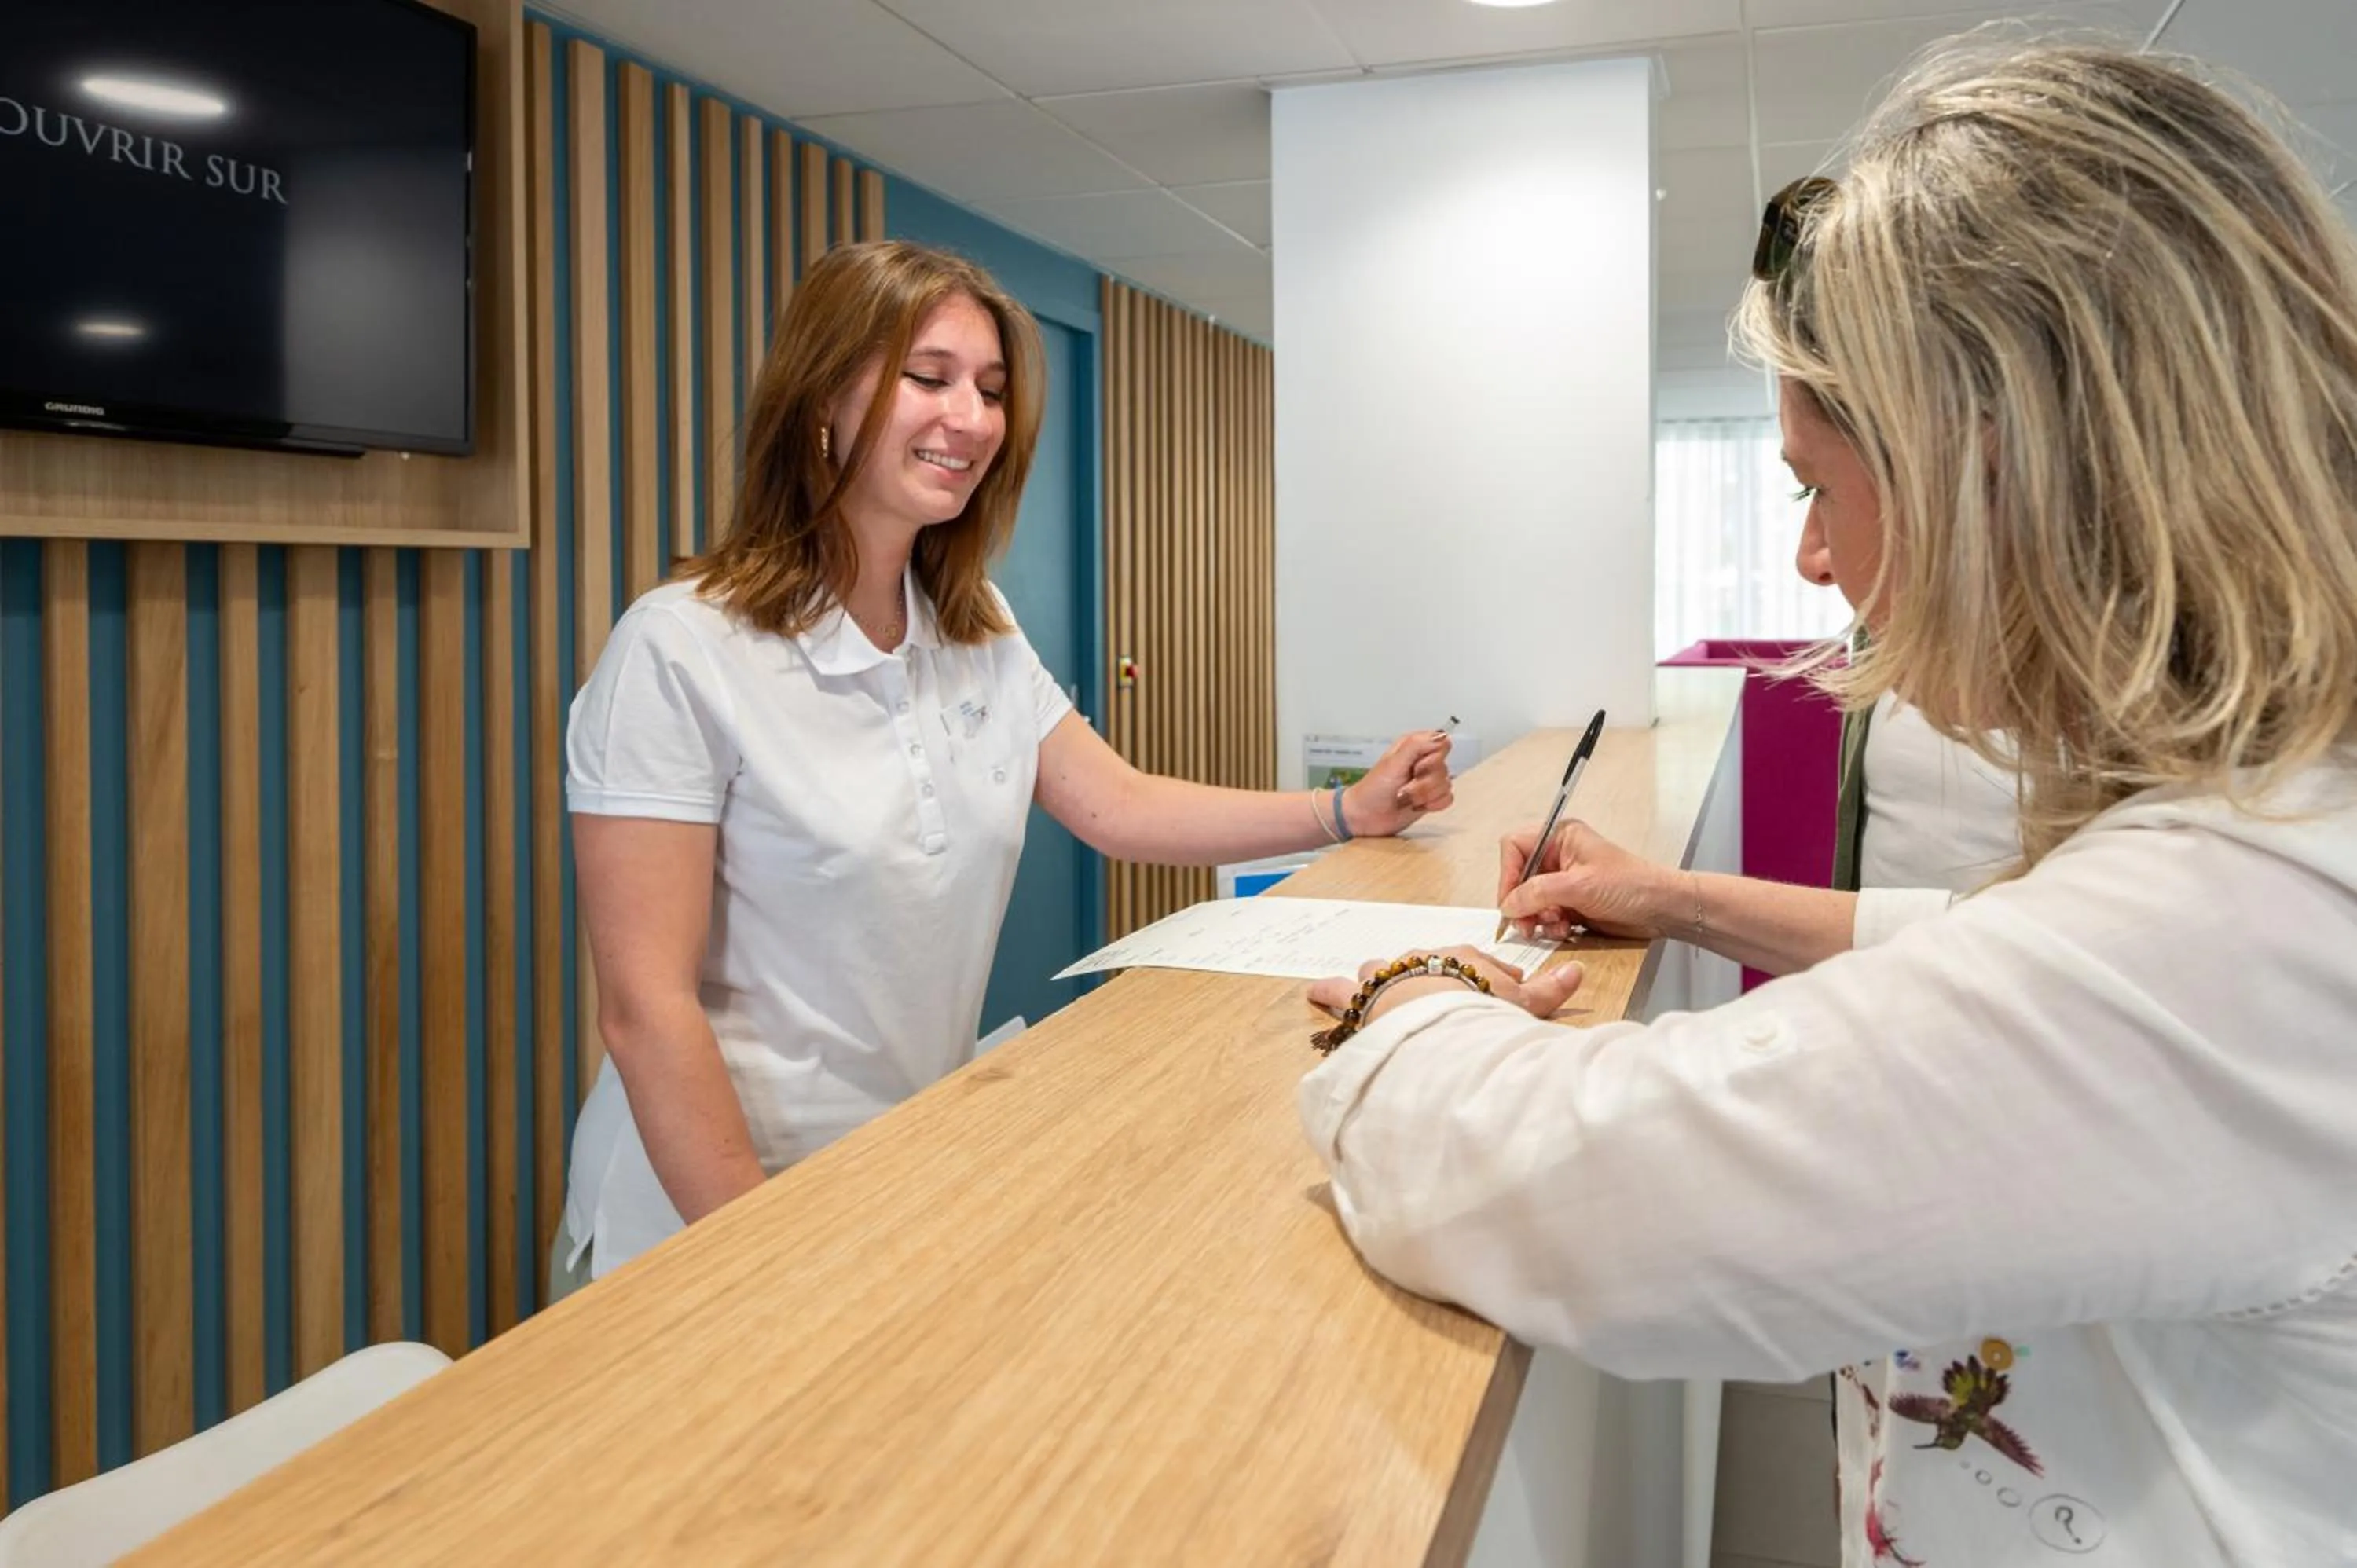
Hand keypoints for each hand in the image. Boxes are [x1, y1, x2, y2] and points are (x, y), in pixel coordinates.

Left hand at [1309, 945, 1585, 1024]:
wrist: (1438, 1018)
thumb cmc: (1481, 1011)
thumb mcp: (1522, 1004)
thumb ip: (1549, 992)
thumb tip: (1578, 974)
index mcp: (1461, 957)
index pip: (1477, 963)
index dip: (1490, 980)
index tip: (1501, 992)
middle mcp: (1423, 958)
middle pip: (1429, 963)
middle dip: (1435, 977)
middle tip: (1442, 997)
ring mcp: (1390, 976)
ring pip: (1383, 971)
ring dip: (1382, 980)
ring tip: (1378, 990)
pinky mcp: (1362, 997)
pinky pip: (1340, 992)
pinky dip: (1328, 993)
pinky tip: (1314, 993)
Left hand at [1340, 731, 1454, 837]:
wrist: (1366, 816)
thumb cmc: (1373, 789)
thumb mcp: (1393, 763)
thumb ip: (1416, 745)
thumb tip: (1440, 736)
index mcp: (1414, 746)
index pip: (1442, 743)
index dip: (1432, 758)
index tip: (1415, 767)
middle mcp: (1423, 761)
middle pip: (1444, 767)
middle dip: (1423, 782)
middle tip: (1404, 785)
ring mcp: (1428, 780)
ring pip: (1446, 784)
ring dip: (1424, 795)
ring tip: (1405, 797)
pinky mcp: (1431, 798)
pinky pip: (1447, 798)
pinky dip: (1432, 805)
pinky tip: (1417, 805)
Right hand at [1496, 819, 1679, 940]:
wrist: (1662, 909)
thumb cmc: (1631, 885)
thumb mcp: (1579, 886)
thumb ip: (1538, 893)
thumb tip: (1508, 905)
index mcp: (1560, 837)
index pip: (1515, 847)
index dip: (1508, 873)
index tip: (1511, 901)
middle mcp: (1558, 856)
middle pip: (1518, 878)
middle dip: (1522, 903)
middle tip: (1527, 924)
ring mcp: (1564, 882)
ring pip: (1529, 900)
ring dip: (1536, 917)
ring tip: (1553, 926)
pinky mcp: (1571, 904)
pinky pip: (1545, 915)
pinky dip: (1549, 926)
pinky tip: (1565, 930)